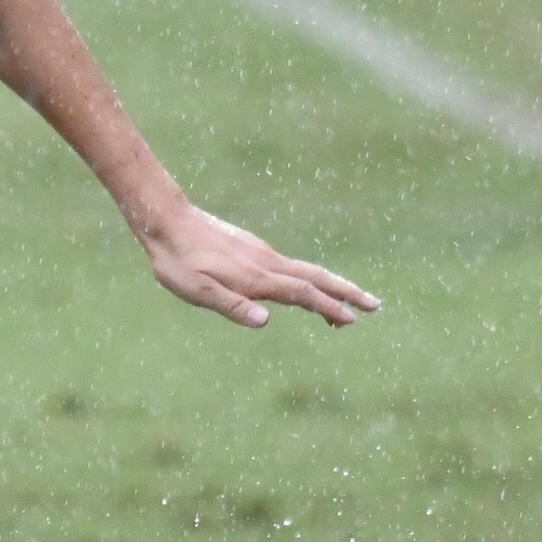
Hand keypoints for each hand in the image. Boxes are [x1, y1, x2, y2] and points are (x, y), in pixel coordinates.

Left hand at [131, 196, 378, 330]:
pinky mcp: (253, 249)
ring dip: (332, 286)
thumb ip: (232, 306)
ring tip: (351, 302)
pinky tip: (306, 288)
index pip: (302, 294)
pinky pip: (291, 266)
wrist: (165, 220)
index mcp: (256, 277)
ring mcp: (261, 253)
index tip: (353, 319)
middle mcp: (266, 262)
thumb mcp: (197, 290)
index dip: (328, 307)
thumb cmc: (177, 262)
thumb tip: (266, 321)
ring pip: (306, 270)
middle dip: (346, 292)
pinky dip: (310, 279)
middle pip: (316, 277)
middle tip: (377, 305)